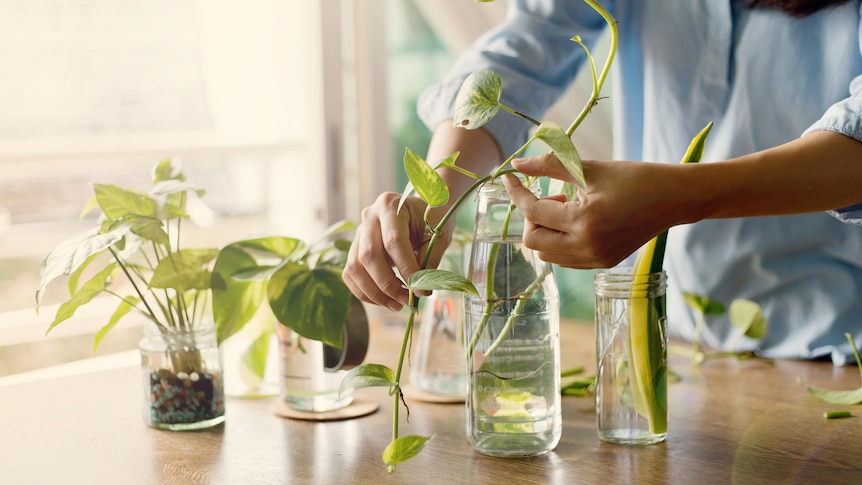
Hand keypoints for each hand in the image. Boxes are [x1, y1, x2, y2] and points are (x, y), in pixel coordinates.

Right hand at [343, 192, 448, 310]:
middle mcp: (369, 216)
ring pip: (355, 267)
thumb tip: (420, 291)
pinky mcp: (354, 248)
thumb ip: (429, 261)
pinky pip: (350, 274)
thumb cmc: (431, 220)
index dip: (405, 269)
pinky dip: (364, 292)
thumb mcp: (437, 236)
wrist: (422, 210)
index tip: (418, 290)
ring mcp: (359, 232)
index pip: (394, 242)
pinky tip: (383, 300)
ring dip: (374, 292)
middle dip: (388, 284)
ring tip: (396, 305)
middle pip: (369, 255)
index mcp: (390, 206)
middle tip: (406, 301)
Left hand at [502, 154, 678, 268]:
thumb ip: (549, 166)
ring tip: (567, 207)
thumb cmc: (635, 178)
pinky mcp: (601, 264)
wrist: (674, 199)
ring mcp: (594, 260)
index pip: (533, 211)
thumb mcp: (590, 169)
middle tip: (550, 196)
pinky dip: (558, 240)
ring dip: (545, 229)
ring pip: (546, 253)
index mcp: (584, 222)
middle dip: (531, 215)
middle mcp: (587, 247)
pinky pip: (564, 258)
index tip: (508, 177)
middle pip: (533, 240)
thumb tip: (516, 163)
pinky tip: (576, 220)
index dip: (516, 193)